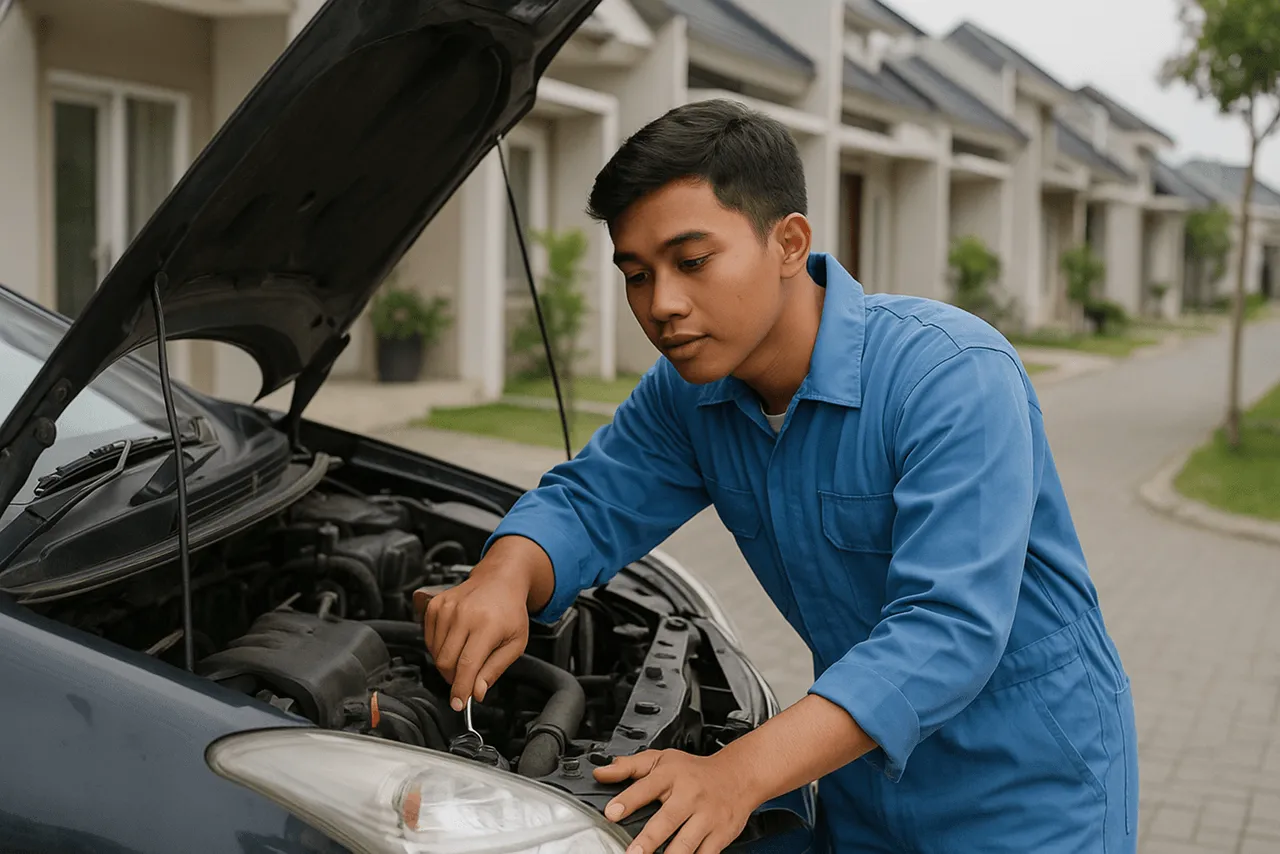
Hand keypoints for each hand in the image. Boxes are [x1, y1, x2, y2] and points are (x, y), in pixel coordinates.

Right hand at [421, 536, 553, 710]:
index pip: (467, 665)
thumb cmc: (510, 612)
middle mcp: (464, 615)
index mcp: (487, 625)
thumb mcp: (515, 644)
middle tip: (467, 677)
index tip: (458, 704)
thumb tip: (477, 692)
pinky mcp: (436, 605)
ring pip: (435, 652)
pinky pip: (428, 638)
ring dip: (447, 663)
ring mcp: (447, 608)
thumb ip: (494, 669)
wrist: (500, 580)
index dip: (460, 689)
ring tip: (465, 653)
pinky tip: (455, 641)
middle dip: (454, 678)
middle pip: (446, 662)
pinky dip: (438, 648)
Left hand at [593, 750, 757, 853]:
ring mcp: (706, 817)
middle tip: (632, 853)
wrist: (737, 776)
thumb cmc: (694, 771)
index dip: (628, 800)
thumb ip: (629, 767)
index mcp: (671, 776)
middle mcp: (690, 796)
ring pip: (686, 843)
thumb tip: (601, 773)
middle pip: (667, 819)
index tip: (612, 812)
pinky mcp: (720, 835)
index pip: (647, 786)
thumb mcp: (661, 760)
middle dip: (649, 839)